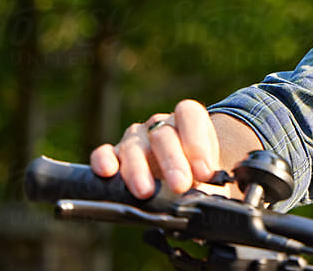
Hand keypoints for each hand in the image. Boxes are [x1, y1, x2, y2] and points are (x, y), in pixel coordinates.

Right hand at [90, 99, 228, 198]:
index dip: (197, 141)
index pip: (189, 114)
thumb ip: (208, 180)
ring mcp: (136, 138)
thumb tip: (205, 198)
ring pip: (133, 146)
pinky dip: (104, 160)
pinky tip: (108, 172)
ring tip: (145, 192)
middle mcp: (160, 125)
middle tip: (180, 185)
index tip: (204, 172)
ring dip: (139, 170)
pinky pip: (104, 152)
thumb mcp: (208, 176)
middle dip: (172, 162)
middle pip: (163, 135)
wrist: (184, 185)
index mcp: (188, 120)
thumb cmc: (198, 177)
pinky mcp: (113, 155)